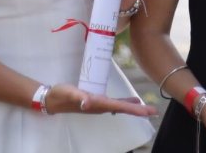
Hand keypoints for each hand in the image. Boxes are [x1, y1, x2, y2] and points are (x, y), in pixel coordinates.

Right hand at [43, 83, 157, 116]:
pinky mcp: (97, 101)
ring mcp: (99, 105)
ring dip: (134, 107)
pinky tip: (131, 100)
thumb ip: (78, 97)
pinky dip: (125, 102)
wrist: (52, 99)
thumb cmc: (61, 95)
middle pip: (123, 109)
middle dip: (138, 110)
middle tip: (154, 111)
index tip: (146, 111)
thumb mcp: (69, 93)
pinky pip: (115, 103)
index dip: (133, 108)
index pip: (119, 107)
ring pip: (121, 107)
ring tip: (147, 108)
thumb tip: (87, 102)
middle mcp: (101, 106)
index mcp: (97, 104)